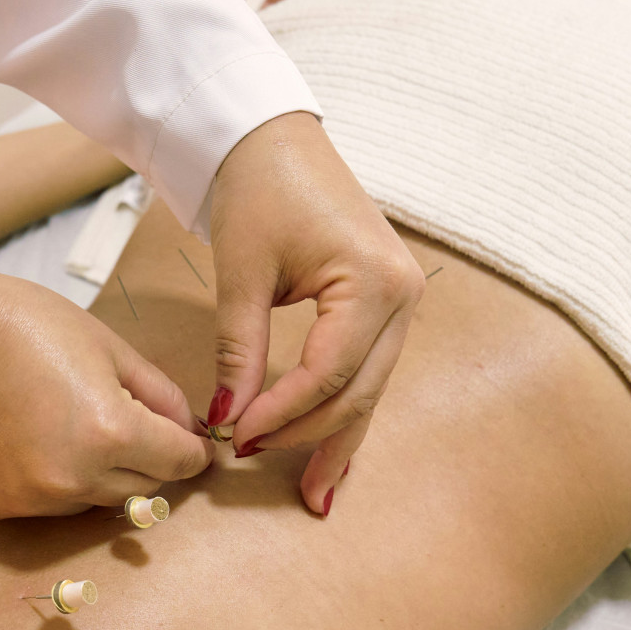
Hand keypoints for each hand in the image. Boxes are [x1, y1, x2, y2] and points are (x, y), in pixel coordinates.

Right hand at [0, 265, 213, 519]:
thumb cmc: (27, 326)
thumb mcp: (109, 348)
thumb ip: (160, 396)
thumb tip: (190, 433)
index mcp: (111, 434)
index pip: (178, 464)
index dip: (192, 451)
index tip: (192, 445)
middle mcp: (73, 479)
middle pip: (141, 489)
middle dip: (145, 460)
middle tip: (125, 426)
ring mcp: (29, 499)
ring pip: (91, 501)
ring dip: (95, 475)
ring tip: (65, 428)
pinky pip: (41, 505)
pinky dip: (45, 482)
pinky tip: (26, 443)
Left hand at [206, 111, 422, 513]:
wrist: (271, 136)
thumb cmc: (257, 189)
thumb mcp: (242, 274)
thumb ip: (240, 351)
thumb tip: (227, 421)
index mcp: (373, 281)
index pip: (328, 372)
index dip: (283, 413)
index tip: (237, 438)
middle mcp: (403, 294)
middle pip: (359, 390)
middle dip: (311, 437)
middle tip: (258, 466)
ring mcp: (402, 299)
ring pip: (369, 388)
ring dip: (335, 437)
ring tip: (313, 493)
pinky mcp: (386, 302)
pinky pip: (367, 369)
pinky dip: (344, 408)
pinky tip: (329, 453)